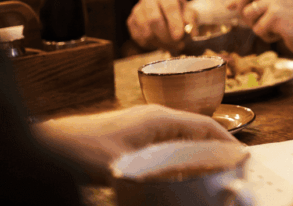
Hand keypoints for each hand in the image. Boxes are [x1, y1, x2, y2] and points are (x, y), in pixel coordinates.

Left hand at [35, 105, 237, 183]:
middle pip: (195, 128)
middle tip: (231, 165)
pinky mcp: (131, 133)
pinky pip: (166, 139)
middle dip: (215, 144)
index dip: (225, 140)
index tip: (241, 155)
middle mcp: (154, 116)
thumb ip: (163, 170)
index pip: (204, 125)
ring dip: (198, 149)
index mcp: (159, 118)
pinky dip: (180, 152)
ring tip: (211, 167)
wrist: (51, 145)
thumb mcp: (129, 165)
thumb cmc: (84, 150)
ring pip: (181, 134)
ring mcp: (142, 123)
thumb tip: (191, 175)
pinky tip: (178, 168)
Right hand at [127, 0, 196, 51]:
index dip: (174, 22)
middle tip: (177, 45)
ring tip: (172, 46)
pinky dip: (152, 45)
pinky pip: (139, 38)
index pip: (169, 6)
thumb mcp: (190, 14)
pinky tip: (161, 43)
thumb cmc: (180, 13)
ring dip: (161, 43)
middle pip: (154, 19)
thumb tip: (191, 33)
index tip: (179, 36)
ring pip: (146, 31)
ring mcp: (137, 10)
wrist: (168, 14)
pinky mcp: (130, 21)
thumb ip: (191, 22)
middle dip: (166, 36)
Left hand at [227, 0, 292, 57]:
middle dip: (241, 9)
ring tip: (274, 29)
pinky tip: (281, 35)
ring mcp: (278, 1)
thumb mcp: (283, 5)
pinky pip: (258, 29)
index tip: (230, 7)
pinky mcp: (277, 16)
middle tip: (251, 21)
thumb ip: (262, 1)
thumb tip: (231, 4)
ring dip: (258, 26)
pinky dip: (267, 36)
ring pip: (249, 14)